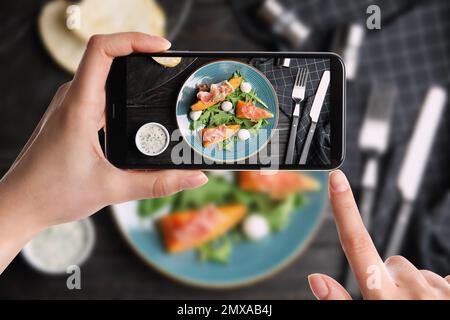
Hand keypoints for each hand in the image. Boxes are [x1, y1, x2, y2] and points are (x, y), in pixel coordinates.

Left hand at [0, 33, 207, 272]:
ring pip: (101, 71)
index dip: (134, 39)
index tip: (162, 48)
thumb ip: (159, 183)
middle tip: (169, 64)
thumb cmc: (53, 194)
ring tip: (159, 77)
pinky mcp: (71, 114)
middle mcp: (72, 98)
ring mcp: (69, 105)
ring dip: (130, 68)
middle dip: (140, 52)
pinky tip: (137, 102)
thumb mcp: (113, 189)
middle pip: (106, 54)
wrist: (20, 203)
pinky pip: (97, 88)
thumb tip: (195, 177)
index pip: (102, 50)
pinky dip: (120, 86)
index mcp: (79, 107)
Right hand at [308, 170, 449, 299]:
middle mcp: (411, 291)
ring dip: (416, 288)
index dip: (344, 208)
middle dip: (391, 276)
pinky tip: (436, 305)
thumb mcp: (364, 318)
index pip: (356, 244)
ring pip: (419, 272)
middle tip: (393, 302)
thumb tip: (315, 278)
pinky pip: (446, 280)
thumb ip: (339, 301)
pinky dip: (439, 291)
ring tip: (415, 308)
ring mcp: (439, 292)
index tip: (337, 178)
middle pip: (393, 262)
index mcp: (381, 298)